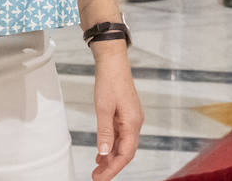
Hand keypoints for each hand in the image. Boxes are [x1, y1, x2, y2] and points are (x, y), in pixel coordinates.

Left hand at [90, 42, 141, 179]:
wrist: (113, 62)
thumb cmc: (109, 82)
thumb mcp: (103, 108)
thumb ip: (105, 132)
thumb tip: (103, 152)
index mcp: (132, 123)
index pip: (126, 154)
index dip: (113, 169)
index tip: (101, 178)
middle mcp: (135, 123)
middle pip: (126, 152)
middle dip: (112, 166)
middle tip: (96, 177)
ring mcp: (131, 119)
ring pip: (123, 144)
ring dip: (111, 157)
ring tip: (97, 167)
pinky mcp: (126, 114)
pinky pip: (120, 135)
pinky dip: (111, 145)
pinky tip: (101, 152)